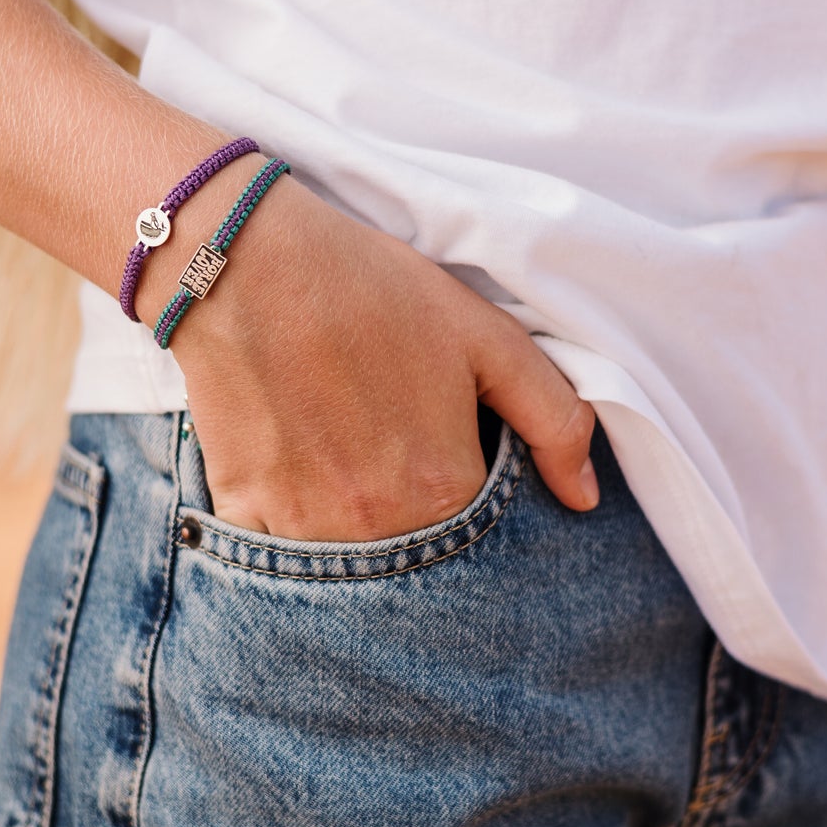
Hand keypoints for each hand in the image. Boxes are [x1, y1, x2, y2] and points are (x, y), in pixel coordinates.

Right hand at [147, 170, 598, 539]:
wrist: (245, 262)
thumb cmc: (372, 289)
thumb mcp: (486, 336)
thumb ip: (553, 418)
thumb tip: (583, 497)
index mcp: (442, 489)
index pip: (482, 540)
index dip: (473, 499)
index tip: (453, 460)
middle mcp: (375, 527)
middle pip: (414, 559)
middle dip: (417, 524)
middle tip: (395, 453)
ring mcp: (302, 529)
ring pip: (349, 564)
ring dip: (358, 529)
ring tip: (350, 458)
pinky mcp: (243, 515)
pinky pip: (280, 554)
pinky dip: (296, 527)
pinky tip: (300, 467)